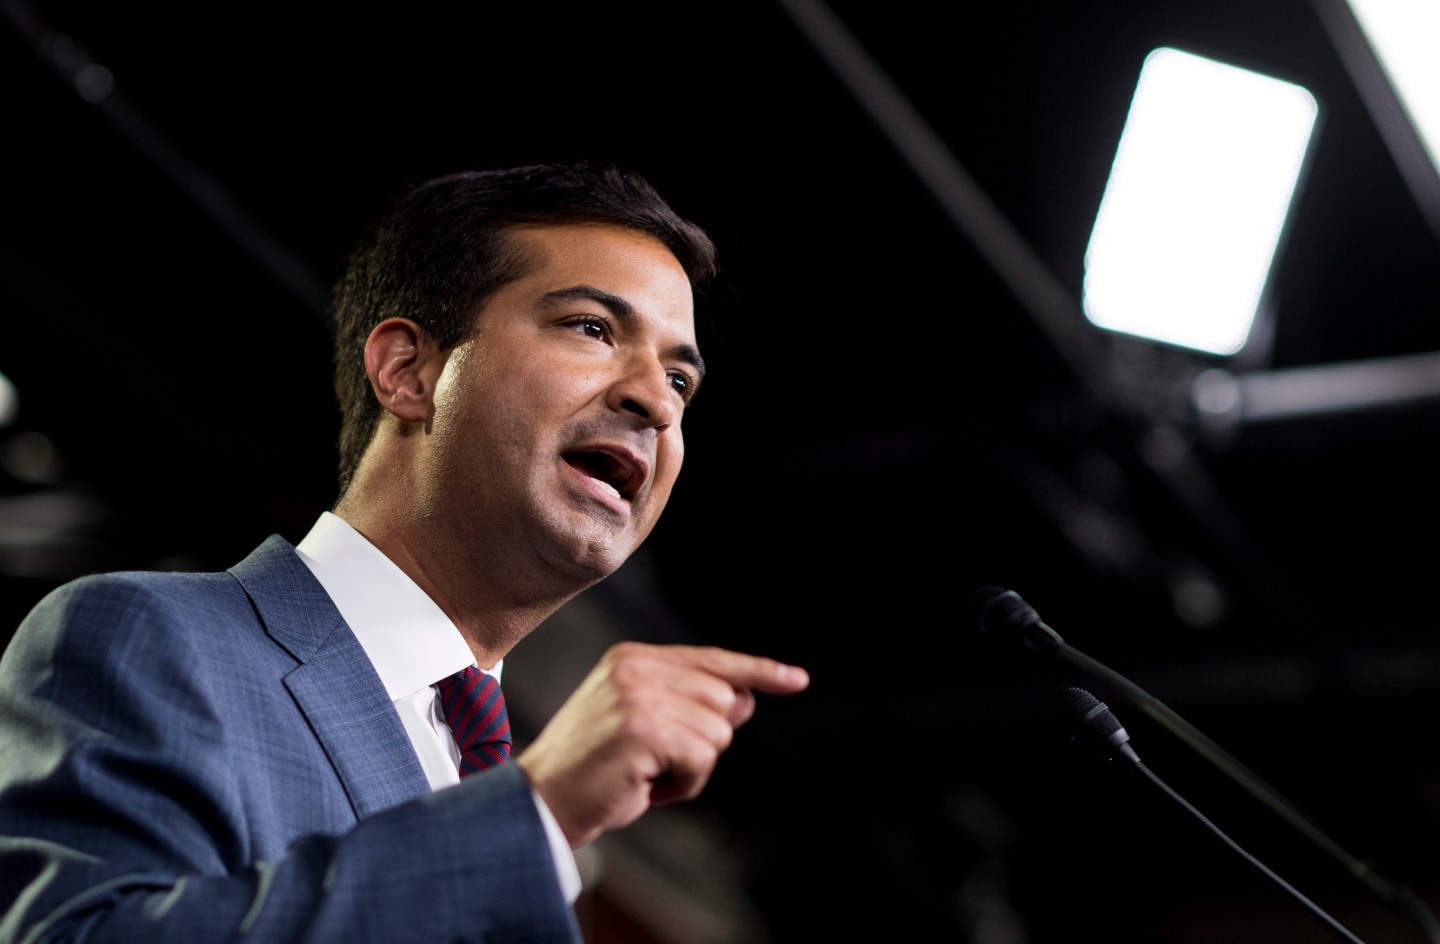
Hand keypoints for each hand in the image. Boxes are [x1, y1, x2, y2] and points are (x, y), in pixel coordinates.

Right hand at [514, 642, 808, 847]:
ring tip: (646, 773)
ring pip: (717, 733)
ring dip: (691, 767)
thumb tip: (747, 700)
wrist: (542, 801)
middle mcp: (636, 666)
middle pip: (723, 700)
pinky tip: (646, 786)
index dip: (758, 670)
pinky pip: (702, 759)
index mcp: (632, 657)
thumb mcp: (643, 724)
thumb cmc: (594, 770)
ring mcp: (639, 694)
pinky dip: (684, 784)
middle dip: (704, 741)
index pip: (711, 659)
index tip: (796, 679)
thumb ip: (690, 704)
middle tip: (658, 762)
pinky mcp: (644, 727)